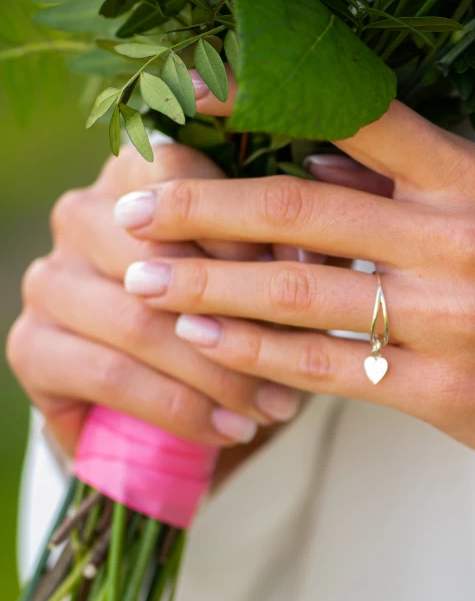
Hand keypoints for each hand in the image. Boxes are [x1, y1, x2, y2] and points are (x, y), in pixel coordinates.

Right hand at [6, 142, 303, 458]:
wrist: (174, 404)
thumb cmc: (237, 318)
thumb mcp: (275, 273)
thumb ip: (291, 245)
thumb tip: (318, 247)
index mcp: (136, 174)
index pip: (182, 169)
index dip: (247, 221)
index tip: (312, 268)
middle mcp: (81, 213)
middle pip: (158, 251)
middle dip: (239, 310)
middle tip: (302, 358)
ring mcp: (48, 279)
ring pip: (140, 320)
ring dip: (217, 371)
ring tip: (275, 406)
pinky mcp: (30, 346)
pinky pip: (112, 376)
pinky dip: (180, 409)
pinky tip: (229, 431)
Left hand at [115, 79, 474, 493]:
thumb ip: (421, 185)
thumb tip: (321, 161)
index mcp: (472, 179)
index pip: (351, 114)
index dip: (261, 95)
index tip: (190, 96)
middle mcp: (455, 237)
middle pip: (299, 207)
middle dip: (201, 204)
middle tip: (130, 206)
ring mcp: (448, 317)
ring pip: (299, 289)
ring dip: (207, 282)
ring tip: (141, 277)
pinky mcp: (442, 390)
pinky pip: (328, 365)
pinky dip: (257, 349)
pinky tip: (204, 337)